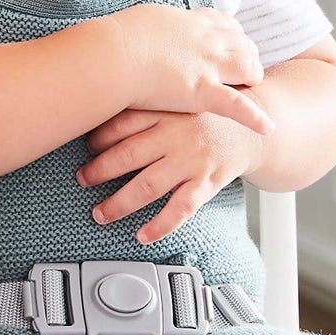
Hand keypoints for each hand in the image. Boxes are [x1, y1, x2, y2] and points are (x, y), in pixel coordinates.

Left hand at [76, 95, 273, 245]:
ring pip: (147, 186)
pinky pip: (180, 209)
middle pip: (127, 155)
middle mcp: (176, 134)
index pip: (121, 123)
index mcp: (166, 109)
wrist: (254, 126)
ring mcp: (192, 160)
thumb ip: (146, 105)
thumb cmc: (205, 114)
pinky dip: (160, 226)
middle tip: (82, 180)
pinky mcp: (207, 182)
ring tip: (100, 214)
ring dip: (118, 203)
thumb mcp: (178, 98)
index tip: (83, 147)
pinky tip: (142, 235)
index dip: (97, 137)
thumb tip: (98, 113)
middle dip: (98, 171)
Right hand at [111, 3, 272, 138]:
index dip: (232, 34)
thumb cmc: (118, 39)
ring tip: (254, 86)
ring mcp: (208, 66)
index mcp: (191, 21)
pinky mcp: (203, 93)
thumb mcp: (142, 21)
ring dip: (253, 76)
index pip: (224, 23)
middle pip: (242, 44)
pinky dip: (255, 116)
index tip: (231, 42)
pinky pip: (237, 105)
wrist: (114, 56)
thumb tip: (150, 31)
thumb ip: (156, 28)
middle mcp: (207, 40)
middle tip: (247, 67)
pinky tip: (268, 127)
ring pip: (247, 67)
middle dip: (248, 55)